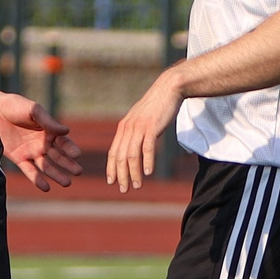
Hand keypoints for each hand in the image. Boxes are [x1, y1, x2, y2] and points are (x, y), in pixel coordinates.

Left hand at [0, 86, 83, 190]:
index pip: (64, 143)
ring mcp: (31, 152)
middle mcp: (42, 143)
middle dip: (68, 165)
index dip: (71, 149)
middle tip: (78, 172)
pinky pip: (29, 171)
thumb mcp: (34, 111)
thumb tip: (67, 131)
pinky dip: (37, 179)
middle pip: (58, 157)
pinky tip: (46, 187)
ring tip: (67, 183)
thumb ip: (49, 122)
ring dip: (57, 175)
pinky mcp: (18, 158)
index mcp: (48, 131)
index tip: (77, 155)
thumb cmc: (15, 106)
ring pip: (46, 167)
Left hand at [104, 69, 182, 192]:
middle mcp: (128, 128)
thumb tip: (134, 148)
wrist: (168, 89)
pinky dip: (146, 162)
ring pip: (132, 155)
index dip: (112, 168)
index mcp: (123, 128)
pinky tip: (147, 173)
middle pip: (120, 157)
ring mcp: (139, 127)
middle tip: (124, 189)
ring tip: (136, 185)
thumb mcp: (142, 120)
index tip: (112, 182)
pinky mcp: (152, 127)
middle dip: (121, 175)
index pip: (113, 152)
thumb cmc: (157, 106)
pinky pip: (147, 148)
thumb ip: (136, 133)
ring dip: (133, 173)